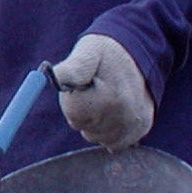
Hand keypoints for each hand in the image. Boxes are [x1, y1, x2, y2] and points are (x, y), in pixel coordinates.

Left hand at [50, 34, 153, 148]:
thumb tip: (50, 76)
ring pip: (95, 136)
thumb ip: (70, 68)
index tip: (84, 82)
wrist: (138, 50)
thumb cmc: (106, 52)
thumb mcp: (87, 52)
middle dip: (82, 108)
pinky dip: (107, 129)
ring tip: (105, 96)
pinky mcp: (141, 129)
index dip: (72, 96)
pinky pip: (111, 141)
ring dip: (94, 120)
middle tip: (96, 88)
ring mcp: (135, 125)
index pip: (73, 112)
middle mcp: (126, 116)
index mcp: (111, 97)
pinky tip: (113, 109)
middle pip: (82, 126)